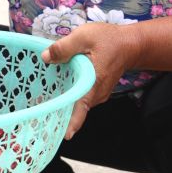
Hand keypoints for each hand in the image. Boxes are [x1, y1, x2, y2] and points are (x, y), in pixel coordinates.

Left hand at [41, 22, 140, 138]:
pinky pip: (81, 98)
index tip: (64, 135)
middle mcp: (97, 92)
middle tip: (41, 119)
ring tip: (43, 106)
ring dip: (63, 106)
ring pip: (79, 104)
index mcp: (93, 82)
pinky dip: (69, 98)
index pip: (81, 107)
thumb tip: (45, 58)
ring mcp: (98, 92)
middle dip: (60, 115)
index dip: (72, 122)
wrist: (130, 44)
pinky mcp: (96, 89)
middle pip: (77, 109)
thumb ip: (64, 47)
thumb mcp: (84, 37)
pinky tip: (55, 93)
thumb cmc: (109, 40)